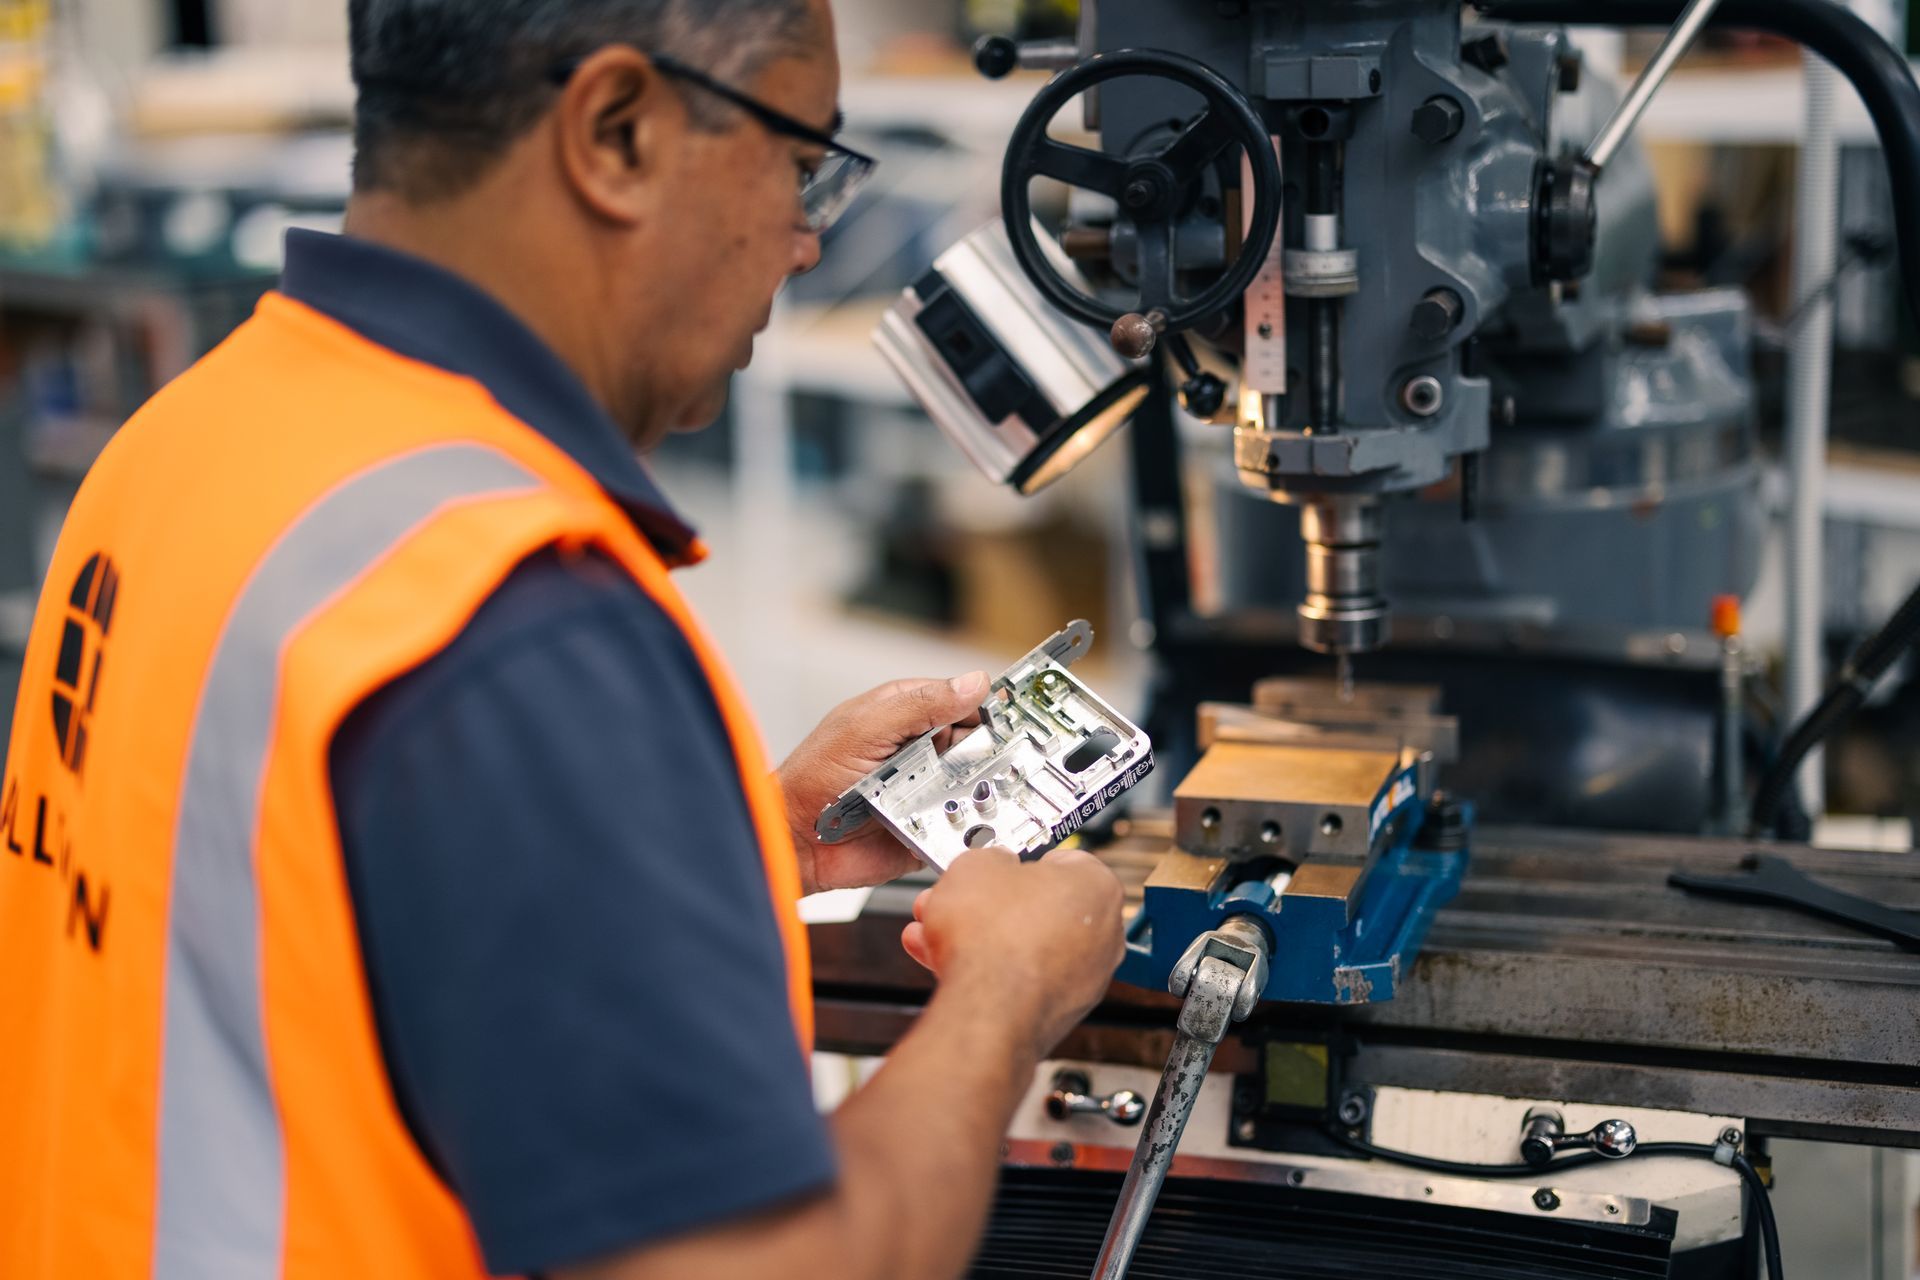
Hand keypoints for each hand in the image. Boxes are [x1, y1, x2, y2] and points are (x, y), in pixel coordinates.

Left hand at [779, 672, 990, 894]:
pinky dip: (967, 825)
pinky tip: (965, 822)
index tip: (1013, 714)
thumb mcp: (866, 727)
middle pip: (974, 745)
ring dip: (977, 790)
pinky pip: (960, 824)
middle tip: (997, 759)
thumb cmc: (813, 778)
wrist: (795, 842)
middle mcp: (918, 751)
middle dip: (988, 753)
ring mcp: (924, 789)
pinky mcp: (928, 827)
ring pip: (973, 786)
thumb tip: (971, 684)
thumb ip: (920, 704)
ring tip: (968, 794)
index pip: (959, 702)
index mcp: (904, 715)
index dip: (986, 707)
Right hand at [902, 848, 1124, 1057]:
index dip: (1017, 861)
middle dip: (990, 904)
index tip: (994, 866)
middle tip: (959, 899)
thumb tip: (991, 867)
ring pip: (1023, 946)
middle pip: (1037, 908)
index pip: (1060, 861)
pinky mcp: (1058, 1011)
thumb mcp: (977, 864)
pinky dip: (988, 971)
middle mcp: (1102, 935)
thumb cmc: (994, 937)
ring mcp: (1084, 979)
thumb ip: (991, 859)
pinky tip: (944, 962)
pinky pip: (1019, 980)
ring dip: (980, 937)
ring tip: (937, 931)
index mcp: (1097, 886)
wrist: (985, 1012)